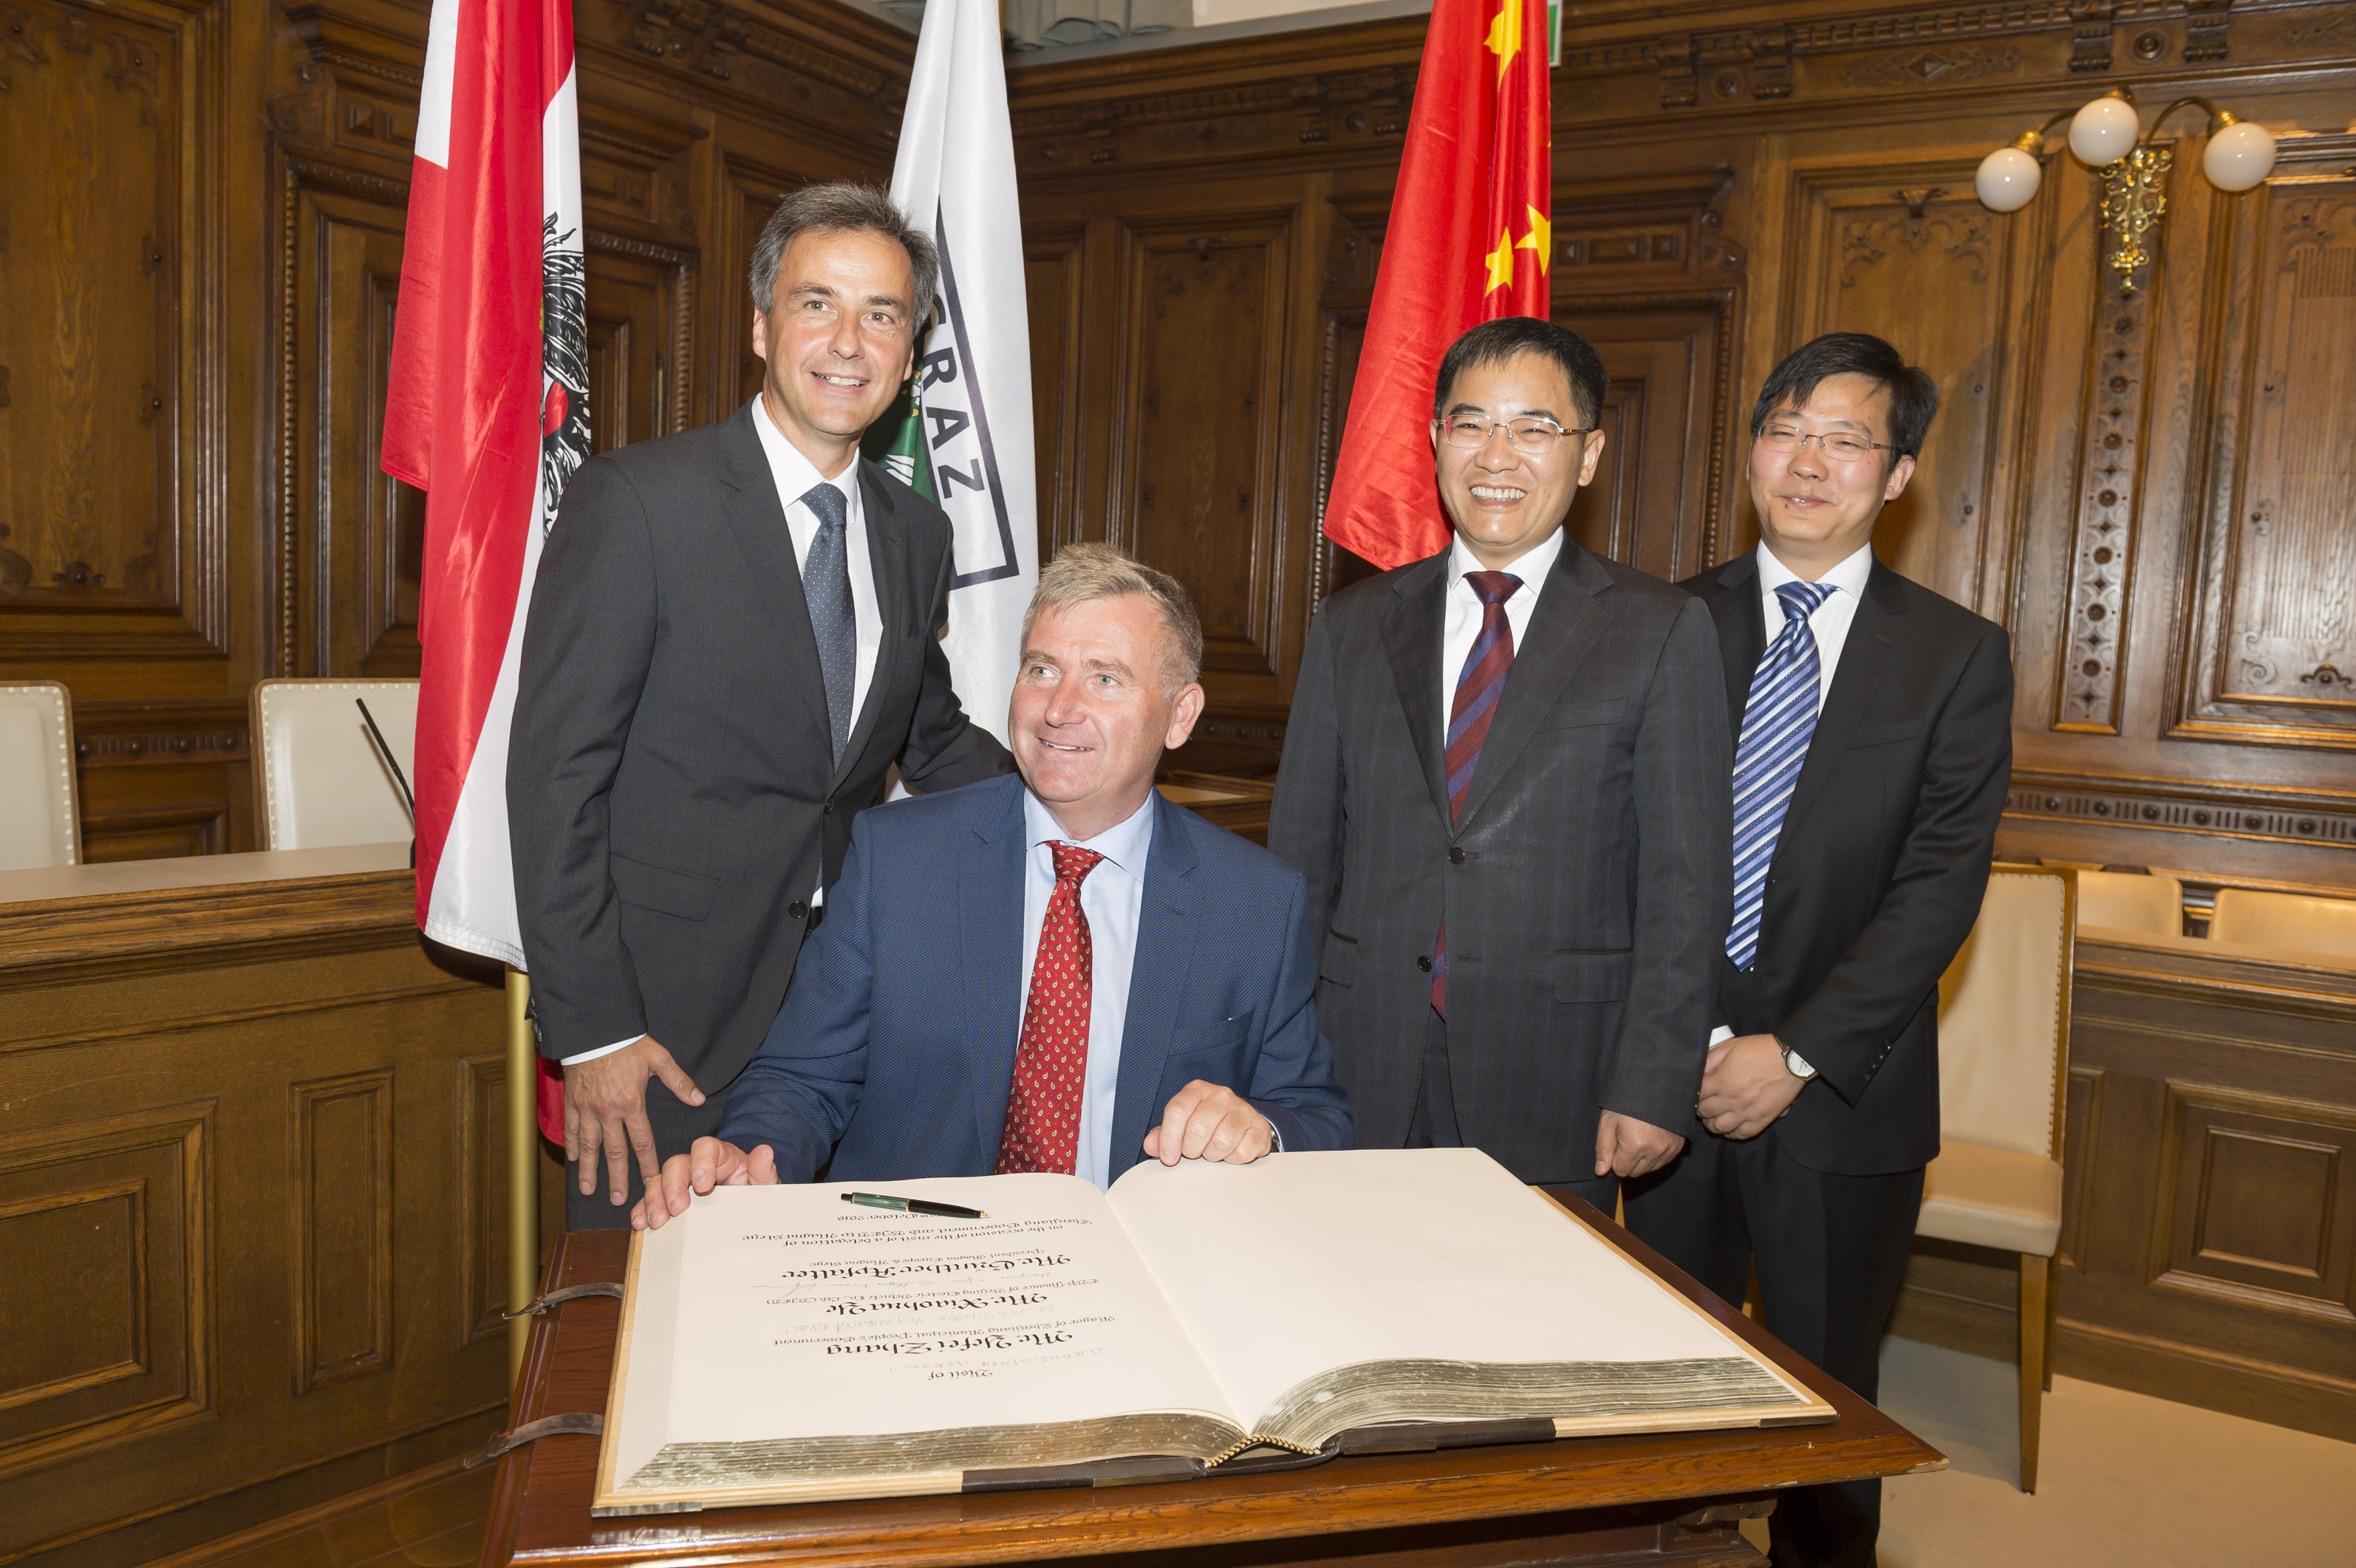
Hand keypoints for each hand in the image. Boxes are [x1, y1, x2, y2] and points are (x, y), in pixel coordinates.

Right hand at [563, 1035, 705, 1205]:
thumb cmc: (628, 1043)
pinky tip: (573, 1160)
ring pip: (588, 1145)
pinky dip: (572, 1145)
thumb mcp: (658, 1058)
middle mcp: (608, 1111)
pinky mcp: (572, 1102)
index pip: (642, 1142)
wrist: (594, 1029)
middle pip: (613, 1151)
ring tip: (589, 1189)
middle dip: (616, 1177)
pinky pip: (572, 1129)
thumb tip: (699, 1100)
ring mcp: (587, 1108)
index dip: (647, 1164)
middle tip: (617, 1200)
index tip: (650, 1182)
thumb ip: (679, 1081)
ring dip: (589, 1169)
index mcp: (632, 1103)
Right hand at [632, 1137, 779, 1230]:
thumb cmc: (756, 1197)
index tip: (703, 1185)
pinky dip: (642, 1210)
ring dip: (654, 1200)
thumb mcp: (765, 1186)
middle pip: (677, 1164)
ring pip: (659, 1182)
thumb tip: (764, 1152)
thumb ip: (764, 1170)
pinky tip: (641, 1223)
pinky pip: (650, 1202)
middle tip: (678, 1208)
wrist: (750, 1219)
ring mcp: (681, 1184)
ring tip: (658, 1221)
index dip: (701, 1162)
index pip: (706, 1147)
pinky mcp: (669, 1201)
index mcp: (721, 1157)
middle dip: (673, 1185)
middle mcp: (697, 1166)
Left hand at [1142, 1080, 1274, 1166]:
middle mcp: (1221, 1094)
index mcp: (1197, 1090)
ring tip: (1212, 1151)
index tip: (1169, 1157)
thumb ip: (1164, 1135)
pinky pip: (1241, 1153)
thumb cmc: (1206, 1125)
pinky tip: (1230, 1153)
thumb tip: (1151, 1145)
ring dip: (1212, 1155)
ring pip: (1221, 1142)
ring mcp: (1243, 1109)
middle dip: (1191, 1149)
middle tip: (1194, 1152)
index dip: (1169, 1138)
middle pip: (1198, 1128)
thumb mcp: (1182, 1125)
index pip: (1177, 1110)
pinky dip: (1232, 1160)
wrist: (1242, 1124)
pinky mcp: (1259, 1127)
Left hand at [1594, 1110, 1684, 1178]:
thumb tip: (1601, 1171)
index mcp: (1636, 1145)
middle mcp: (1655, 1150)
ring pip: (1649, 1169)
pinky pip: (1662, 1162)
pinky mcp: (1678, 1146)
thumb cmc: (1627, 1101)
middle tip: (1627, 1138)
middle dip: (1627, 1160)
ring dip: (1641, 1159)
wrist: (1654, 1086)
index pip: (1620, 1170)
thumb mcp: (1608, 1121)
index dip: (1615, 1157)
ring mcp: (1669, 1149)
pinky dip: (1654, 1155)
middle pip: (1635, 1172)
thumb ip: (1603, 1148)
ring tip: (1639, 1136)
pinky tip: (1650, 1138)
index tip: (1617, 1141)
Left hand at [1696, 1033, 1806, 1140]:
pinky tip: (1730, 1127)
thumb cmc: (1760, 1050)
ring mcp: (1747, 1112)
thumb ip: (1710, 1059)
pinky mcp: (1762, 1120)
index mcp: (1721, 1081)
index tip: (1696, 1092)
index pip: (1696, 1095)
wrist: (1791, 1059)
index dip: (1694, 1093)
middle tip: (1703, 1104)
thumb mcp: (1730, 1046)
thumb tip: (1698, 1072)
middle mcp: (1731, 1100)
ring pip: (1719, 1128)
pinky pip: (1741, 1134)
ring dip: (1712, 1123)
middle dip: (1700, 1108)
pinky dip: (1732, 1133)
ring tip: (1713, 1117)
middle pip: (1704, 1112)